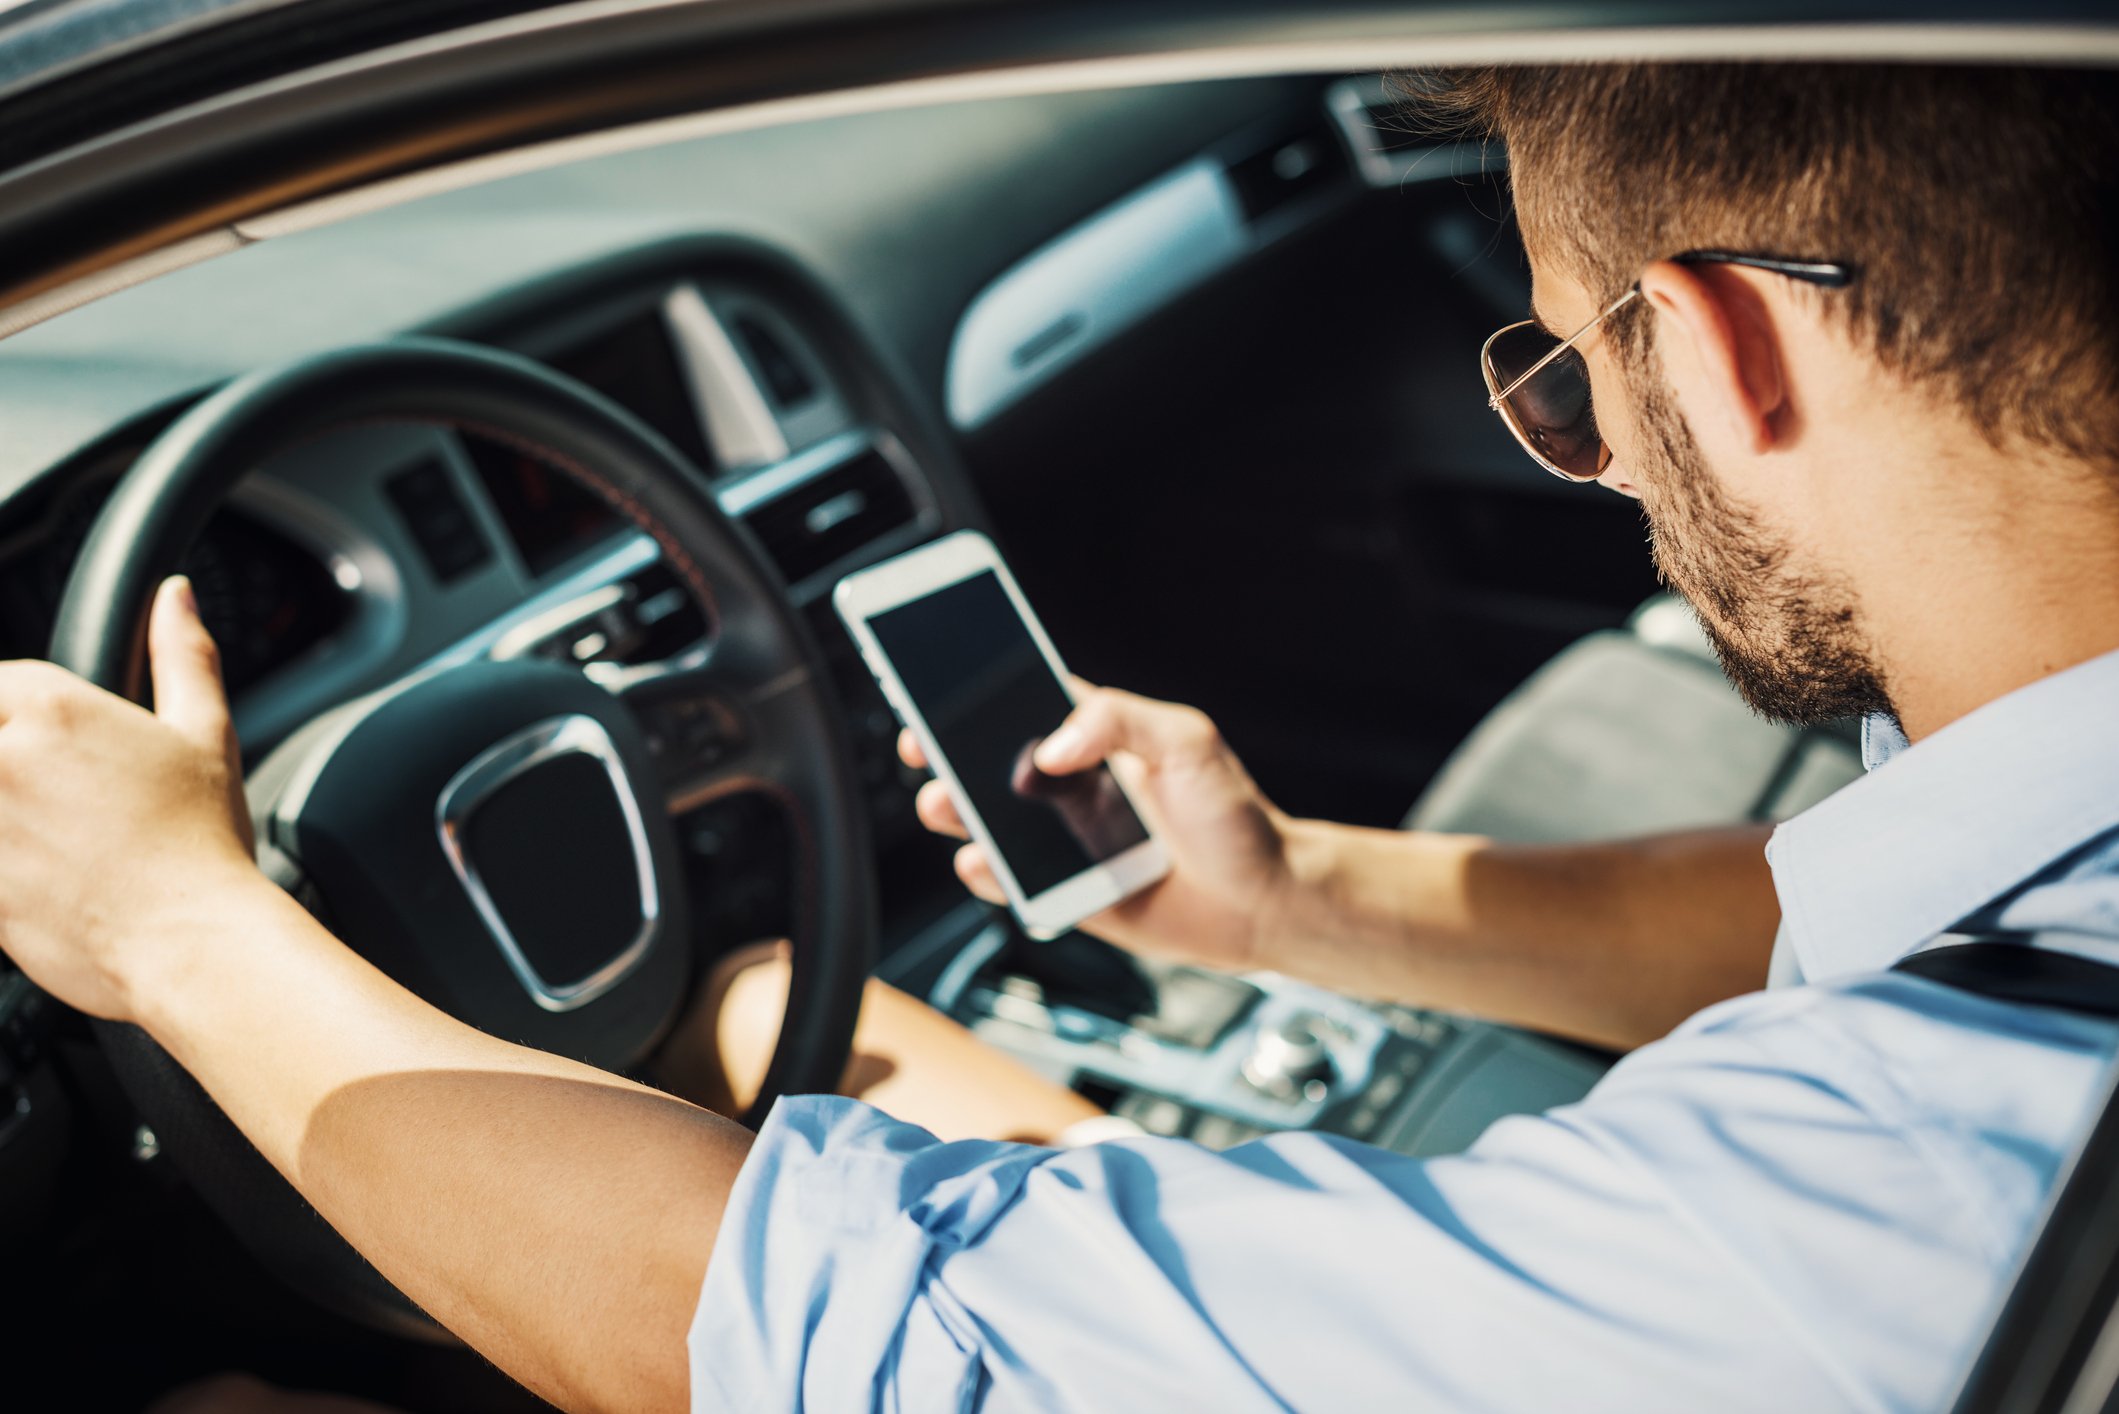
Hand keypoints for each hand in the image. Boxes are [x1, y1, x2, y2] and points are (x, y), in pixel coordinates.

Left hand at [0, 577, 265, 1022]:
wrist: (189, 942)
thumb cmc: (200, 844)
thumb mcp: (205, 734)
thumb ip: (183, 655)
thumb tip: (173, 595)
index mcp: (52, 706)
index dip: (17, 715)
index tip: (54, 762)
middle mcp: (0, 755)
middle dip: (13, 766)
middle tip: (52, 803)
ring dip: (7, 814)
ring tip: (51, 835)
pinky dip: (3, 861)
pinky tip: (38, 872)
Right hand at [900, 684, 1295, 972]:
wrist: (1264, 902)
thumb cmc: (1235, 816)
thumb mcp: (1187, 741)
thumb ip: (1118, 721)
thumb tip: (1052, 746)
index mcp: (1096, 738)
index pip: (1024, 703)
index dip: (976, 693)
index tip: (937, 685)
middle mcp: (1072, 786)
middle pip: (989, 762)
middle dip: (947, 751)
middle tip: (924, 744)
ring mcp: (1064, 839)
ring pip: (988, 822)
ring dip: (955, 811)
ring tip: (944, 804)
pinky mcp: (1066, 892)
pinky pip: (1010, 883)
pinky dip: (984, 874)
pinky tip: (980, 862)